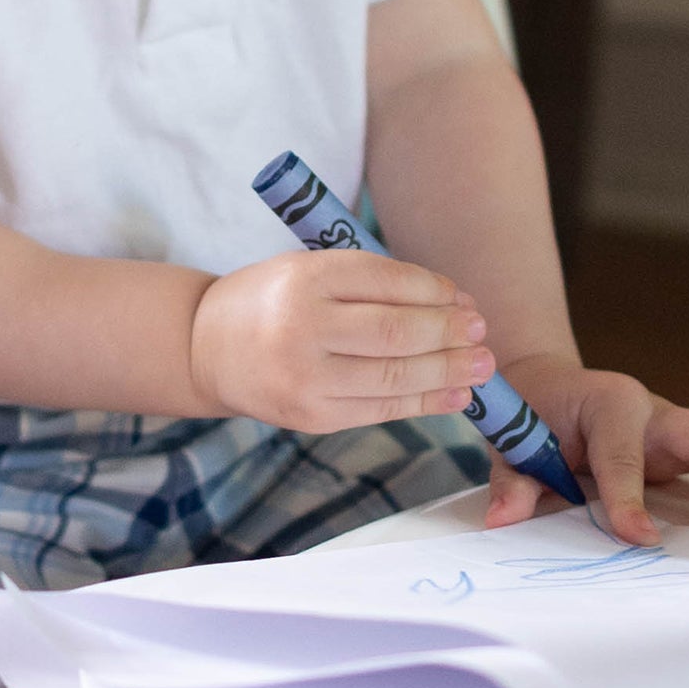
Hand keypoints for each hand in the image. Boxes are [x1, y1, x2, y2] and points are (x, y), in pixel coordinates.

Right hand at [189, 250, 494, 432]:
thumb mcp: (308, 270)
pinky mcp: (311, 417)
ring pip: (395, 377)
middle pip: (397, 333)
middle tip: (482, 331)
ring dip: (449, 372)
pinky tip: (456, 395)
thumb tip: (452, 305)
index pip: (388, 282)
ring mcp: (306, 378)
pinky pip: (380, 410)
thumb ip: (370, 283)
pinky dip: (425, 403)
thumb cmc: (271, 301)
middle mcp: (303, 328)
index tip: (462, 299)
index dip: (436, 292)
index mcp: (306, 279)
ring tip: (483, 366)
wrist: (205, 348)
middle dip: (450, 334)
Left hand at [488, 353, 688, 544]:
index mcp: (608, 402)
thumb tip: (503, 519)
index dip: (631, 497)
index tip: (640, 538)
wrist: (550, 386)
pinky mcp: (683, 451)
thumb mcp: (513, 442)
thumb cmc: (534, 411)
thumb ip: (512, 480)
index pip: (625, 452)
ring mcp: (674, 429)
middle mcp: (652, 410)